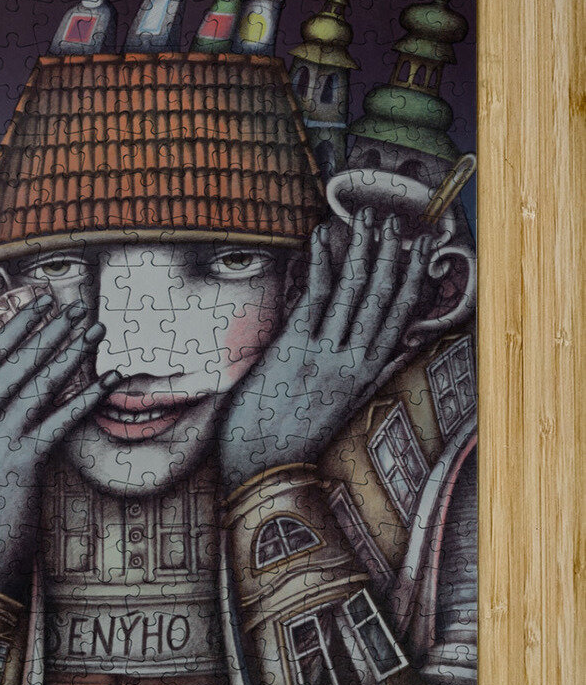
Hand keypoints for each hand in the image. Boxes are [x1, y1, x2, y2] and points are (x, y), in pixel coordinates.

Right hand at [0, 296, 118, 598]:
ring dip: (74, 352)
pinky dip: (88, 396)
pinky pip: (62, 418)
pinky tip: (108, 378)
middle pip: (21, 360)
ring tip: (96, 329)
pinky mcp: (25, 459)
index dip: (21, 323)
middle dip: (54, 329)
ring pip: (43, 382)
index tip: (43, 301)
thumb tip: (20, 370)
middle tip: (80, 304)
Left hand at [221, 211, 434, 490]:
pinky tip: (322, 236)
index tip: (423, 245)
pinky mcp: (294, 350)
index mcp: (367, 375)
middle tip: (395, 218)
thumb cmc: (294, 436)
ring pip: (353, 293)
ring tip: (368, 216)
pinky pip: (314, 298)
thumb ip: (373, 374)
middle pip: (381, 298)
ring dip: (362, 250)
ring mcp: (325, 355)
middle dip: (391, 254)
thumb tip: (404, 348)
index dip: (413, 277)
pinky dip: (321, 264)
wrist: (261, 467)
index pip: (400, 315)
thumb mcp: (345, 407)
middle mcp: (353, 363)